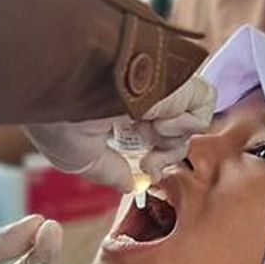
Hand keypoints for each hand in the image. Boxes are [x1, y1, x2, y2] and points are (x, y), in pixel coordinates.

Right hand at [23, 75, 216, 190]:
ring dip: (172, 142)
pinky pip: (204, 104)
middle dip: (164, 157)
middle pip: (172, 134)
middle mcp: (142, 98)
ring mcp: (161, 87)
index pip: (150, 138)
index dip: (152, 159)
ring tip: (149, 136)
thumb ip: (110, 173)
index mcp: (118, 111)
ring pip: (189, 123)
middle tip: (148, 165)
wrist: (64, 82)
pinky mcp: (178, 78)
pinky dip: (187, 124)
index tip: (142, 171)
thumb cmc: (61, 117)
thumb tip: (130, 186)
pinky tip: (159, 122)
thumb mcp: (82, 158)